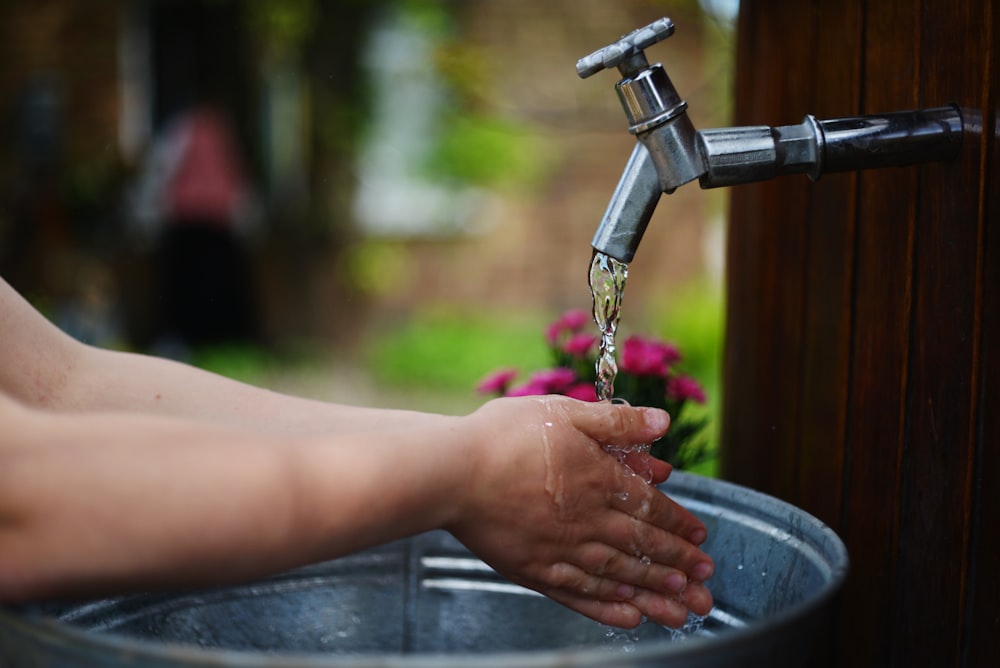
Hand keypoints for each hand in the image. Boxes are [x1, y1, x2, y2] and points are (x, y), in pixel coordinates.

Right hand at [447, 396, 713, 628]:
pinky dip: (608, 607)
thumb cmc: (503, 437)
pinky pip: (580, 594)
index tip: (701, 538)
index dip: (678, 523)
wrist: (450, 474)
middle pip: (642, 546)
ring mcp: (561, 550)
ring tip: (685, 611)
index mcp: (597, 478)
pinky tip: (630, 618)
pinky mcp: (534, 570)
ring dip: (656, 593)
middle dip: (679, 565)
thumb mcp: (564, 413)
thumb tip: (662, 422)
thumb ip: (616, 422)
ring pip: (618, 576)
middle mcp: (587, 520)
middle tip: (707, 584)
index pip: (649, 507)